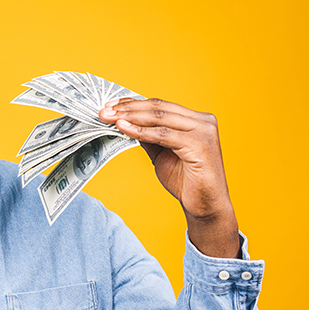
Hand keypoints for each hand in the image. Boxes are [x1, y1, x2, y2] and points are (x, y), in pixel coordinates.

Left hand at [98, 98, 239, 257]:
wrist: (204, 205)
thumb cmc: (186, 181)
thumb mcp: (161, 153)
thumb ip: (148, 137)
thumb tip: (125, 123)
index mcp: (196, 120)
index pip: (160, 105)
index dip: (134, 104)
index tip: (111, 105)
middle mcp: (203, 121)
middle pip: (158, 108)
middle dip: (128, 108)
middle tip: (104, 111)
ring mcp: (203, 131)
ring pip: (160, 118)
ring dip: (131, 117)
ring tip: (110, 118)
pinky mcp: (200, 145)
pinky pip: (163, 135)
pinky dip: (141, 131)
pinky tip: (124, 128)